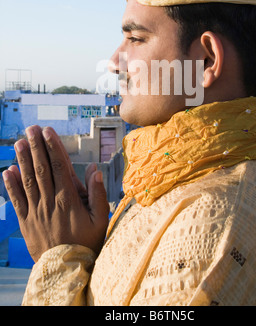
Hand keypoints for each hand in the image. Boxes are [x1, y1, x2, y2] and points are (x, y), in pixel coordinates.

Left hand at [3, 125, 109, 261]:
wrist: (65, 270)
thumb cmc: (86, 243)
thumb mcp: (101, 220)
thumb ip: (99, 194)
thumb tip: (95, 169)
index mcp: (68, 199)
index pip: (60, 166)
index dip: (53, 147)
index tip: (48, 132)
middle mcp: (50, 201)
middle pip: (42, 169)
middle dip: (36, 147)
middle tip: (31, 129)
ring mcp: (36, 211)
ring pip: (28, 181)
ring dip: (23, 160)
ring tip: (19, 143)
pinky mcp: (26, 222)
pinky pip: (17, 200)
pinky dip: (11, 185)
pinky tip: (7, 171)